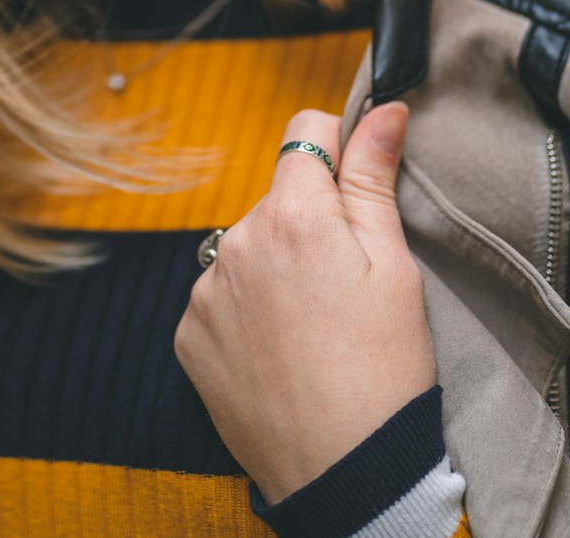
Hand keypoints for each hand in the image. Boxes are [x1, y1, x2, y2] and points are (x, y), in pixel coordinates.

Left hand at [174, 102, 435, 504]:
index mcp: (293, 214)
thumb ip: (373, 178)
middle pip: (276, 198)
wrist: (344, 474)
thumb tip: (381, 109)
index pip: (305, 131)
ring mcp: (205, 288)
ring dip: (272, 269)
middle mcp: (236, 239)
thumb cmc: (384, 372)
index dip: (336, 149)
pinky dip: (245, 313)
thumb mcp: (395, 268)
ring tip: (312, 328)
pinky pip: (220, 297)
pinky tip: (279, 352)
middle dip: (306, 222)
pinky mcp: (188, 333)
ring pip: (246, 248)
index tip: (354, 185)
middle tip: (343, 286)